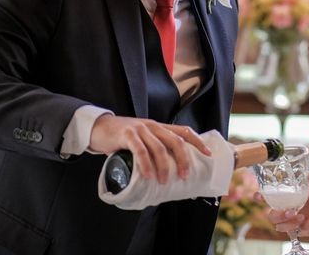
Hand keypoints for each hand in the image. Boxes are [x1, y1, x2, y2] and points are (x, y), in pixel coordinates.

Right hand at [89, 114, 210, 183]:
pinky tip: (149, 175)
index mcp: (160, 127)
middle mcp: (153, 126)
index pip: (184, 131)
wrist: (99, 128)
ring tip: (165, 181)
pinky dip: (146, 163)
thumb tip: (169, 171)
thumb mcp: (143, 140)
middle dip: (183, 159)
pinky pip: (140, 150)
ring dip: (164, 166)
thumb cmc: (124, 138)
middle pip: (176, 141)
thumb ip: (154, 149)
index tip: (208, 154)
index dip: (198, 142)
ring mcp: (141, 129)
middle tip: (185, 176)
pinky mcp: (127, 135)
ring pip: (159, 147)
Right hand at [262, 172, 308, 235]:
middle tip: (290, 212)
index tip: (258, 195)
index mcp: (284, 199)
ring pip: (282, 228)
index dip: (260, 197)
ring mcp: (292, 222)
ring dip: (291, 223)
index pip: (267, 199)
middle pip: (272, 217)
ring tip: (303, 216)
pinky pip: (302, 230)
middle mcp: (285, 211)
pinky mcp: (302, 230)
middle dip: (278, 216)